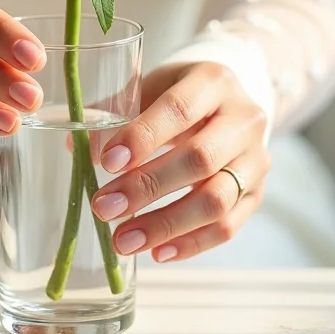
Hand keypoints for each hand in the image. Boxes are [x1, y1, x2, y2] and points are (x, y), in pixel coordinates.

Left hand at [90, 62, 269, 261]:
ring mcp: (256, 157)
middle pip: (200, 158)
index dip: (142, 137)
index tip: (106, 163)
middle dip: (147, 187)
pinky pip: (229, 226)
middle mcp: (244, 118)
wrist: (226, 104)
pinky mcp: (258, 192)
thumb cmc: (178, 96)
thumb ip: (114, 114)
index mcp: (213, 81)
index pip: (179, 109)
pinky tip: (157, 252)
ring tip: (123, 240)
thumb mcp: (149, 89)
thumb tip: (77, 147)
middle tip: (105, 207)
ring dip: (166, 224)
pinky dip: (191, 243)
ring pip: (217, 199)